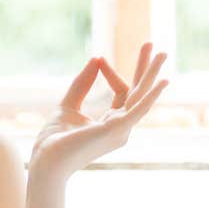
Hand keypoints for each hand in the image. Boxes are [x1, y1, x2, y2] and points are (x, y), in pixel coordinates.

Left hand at [27, 42, 167, 182]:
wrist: (46, 162)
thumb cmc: (54, 141)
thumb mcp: (69, 104)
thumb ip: (82, 83)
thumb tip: (96, 58)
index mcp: (112, 122)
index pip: (122, 92)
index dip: (112, 73)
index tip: (99, 60)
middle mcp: (121, 127)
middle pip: (139, 92)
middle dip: (146, 68)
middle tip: (153, 45)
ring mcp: (121, 129)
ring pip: (141, 97)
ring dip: (151, 74)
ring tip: (162, 52)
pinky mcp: (116, 130)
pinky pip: (138, 111)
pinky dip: (150, 96)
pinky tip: (162, 81)